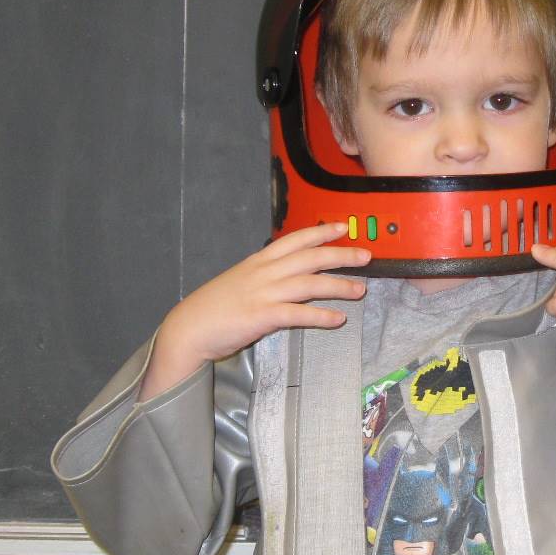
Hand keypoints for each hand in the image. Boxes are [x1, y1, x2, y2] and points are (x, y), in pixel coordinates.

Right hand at [141, 223, 369, 397]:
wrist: (189, 328)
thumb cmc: (215, 307)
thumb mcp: (241, 281)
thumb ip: (265, 276)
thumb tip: (289, 275)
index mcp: (259, 261)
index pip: (295, 240)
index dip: (320, 232)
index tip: (342, 226)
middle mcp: (263, 272)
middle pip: (310, 258)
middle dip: (341, 254)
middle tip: (366, 255)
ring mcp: (263, 293)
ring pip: (309, 284)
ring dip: (339, 286)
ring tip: (361, 290)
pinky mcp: (261, 316)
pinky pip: (298, 314)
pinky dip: (321, 316)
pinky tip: (338, 319)